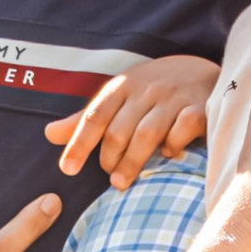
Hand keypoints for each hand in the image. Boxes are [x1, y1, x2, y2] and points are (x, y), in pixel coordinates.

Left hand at [46, 55, 220, 189]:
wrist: (200, 70)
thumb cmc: (152, 92)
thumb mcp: (119, 98)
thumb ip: (87, 120)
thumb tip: (49, 134)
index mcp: (122, 87)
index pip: (94, 116)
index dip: (79, 144)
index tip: (67, 170)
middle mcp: (146, 89)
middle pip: (119, 130)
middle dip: (110, 158)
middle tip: (110, 178)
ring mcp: (173, 98)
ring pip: (147, 134)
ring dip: (133, 161)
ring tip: (123, 181)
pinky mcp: (199, 108)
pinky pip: (182, 129)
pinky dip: (173, 145)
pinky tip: (168, 155)